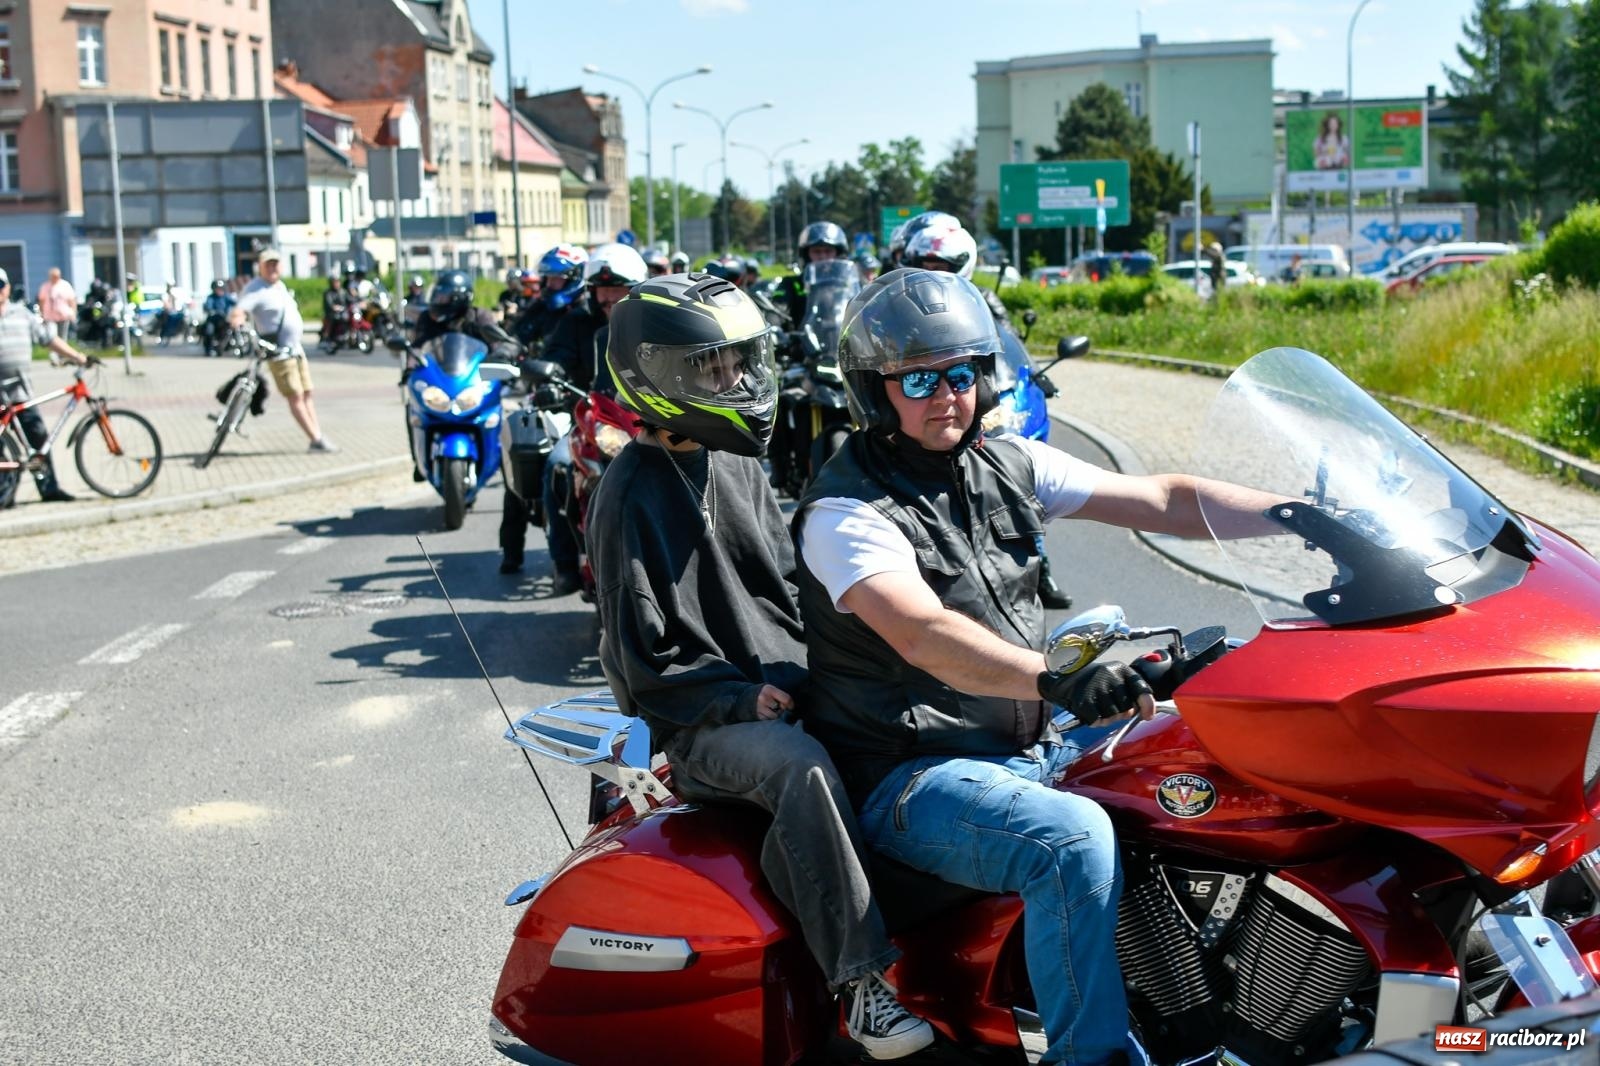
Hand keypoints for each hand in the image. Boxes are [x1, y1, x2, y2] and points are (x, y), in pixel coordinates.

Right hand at [753, 684, 793, 720]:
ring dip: (775, 715)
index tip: (790, 707)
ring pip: (775, 716)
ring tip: (770, 710)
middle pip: (781, 710)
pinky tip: (765, 713)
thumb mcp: (772, 691)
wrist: (746, 698)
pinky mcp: (756, 715)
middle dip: (780, 709)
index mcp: (769, 689)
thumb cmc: (764, 695)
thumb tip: (789, 707)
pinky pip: (768, 720)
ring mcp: (759, 707)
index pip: (786, 699)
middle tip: (776, 707)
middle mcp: (763, 698)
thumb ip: (781, 696)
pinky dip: (769, 718)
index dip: (790, 704)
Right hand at [1037, 661, 1154, 727]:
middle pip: (1127, 707)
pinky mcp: (1084, 699)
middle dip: (1121, 713)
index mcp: (1121, 669)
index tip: (1148, 716)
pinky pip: (1098, 720)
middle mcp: (1110, 675)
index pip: (1141, 688)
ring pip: (1113, 716)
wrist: (1061, 679)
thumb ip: (1129, 692)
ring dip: (1107, 718)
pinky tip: (1090, 712)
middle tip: (1109, 707)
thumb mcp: (1113, 679)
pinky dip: (1095, 721)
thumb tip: (1146, 713)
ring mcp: (1096, 687)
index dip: (1148, 705)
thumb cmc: (1092, 682)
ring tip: (1098, 708)